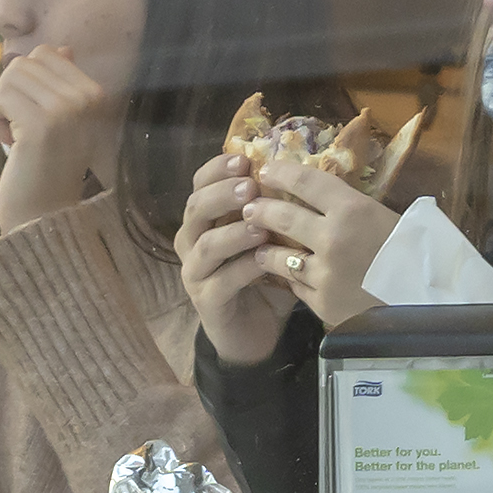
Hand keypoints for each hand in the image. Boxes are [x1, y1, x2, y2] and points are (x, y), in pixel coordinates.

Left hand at [0, 49, 122, 236]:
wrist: (45, 216)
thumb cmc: (47, 168)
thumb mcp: (61, 119)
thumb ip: (62, 83)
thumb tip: (63, 48)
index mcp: (95, 94)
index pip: (47, 53)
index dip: (29, 81)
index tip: (35, 115)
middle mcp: (85, 99)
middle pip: (25, 62)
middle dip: (12, 92)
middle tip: (21, 128)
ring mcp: (64, 111)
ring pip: (10, 75)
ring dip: (2, 104)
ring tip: (15, 135)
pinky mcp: (40, 125)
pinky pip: (0, 96)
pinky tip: (9, 142)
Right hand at [176, 148, 300, 367]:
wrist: (255, 333)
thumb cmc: (263, 280)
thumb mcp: (271, 240)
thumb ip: (274, 212)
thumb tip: (300, 175)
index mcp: (204, 221)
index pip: (200, 185)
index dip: (217, 169)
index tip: (243, 160)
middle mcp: (191, 242)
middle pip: (196, 208)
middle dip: (222, 194)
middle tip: (250, 187)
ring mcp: (195, 273)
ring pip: (206, 244)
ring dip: (234, 232)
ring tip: (260, 224)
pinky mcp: (206, 301)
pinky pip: (222, 280)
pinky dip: (243, 268)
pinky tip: (263, 260)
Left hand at [245, 151, 403, 331]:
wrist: (429, 304)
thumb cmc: (414, 254)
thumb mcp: (387, 217)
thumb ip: (352, 206)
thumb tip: (321, 193)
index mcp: (353, 209)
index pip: (304, 181)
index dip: (279, 172)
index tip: (266, 171)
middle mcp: (333, 238)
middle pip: (281, 216)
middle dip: (260, 210)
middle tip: (249, 208)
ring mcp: (325, 273)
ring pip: (279, 256)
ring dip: (265, 248)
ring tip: (259, 244)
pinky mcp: (323, 303)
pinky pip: (296, 286)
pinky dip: (290, 278)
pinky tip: (285, 274)